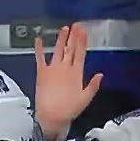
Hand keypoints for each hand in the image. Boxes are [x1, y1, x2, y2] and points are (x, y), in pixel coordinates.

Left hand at [34, 24, 103, 140]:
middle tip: (76, 25)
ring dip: (61, 38)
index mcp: (77, 73)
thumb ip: (93, 85)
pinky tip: (38, 39)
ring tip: (64, 28)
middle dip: (73, 36)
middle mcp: (65, 67)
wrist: (51, 115)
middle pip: (70, 48)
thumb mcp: (86, 98)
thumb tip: (100, 74)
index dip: (82, 41)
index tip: (83, 31)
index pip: (81, 53)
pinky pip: (40, 57)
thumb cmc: (69, 109)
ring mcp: (52, 68)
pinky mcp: (41, 72)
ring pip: (58, 50)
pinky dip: (39, 48)